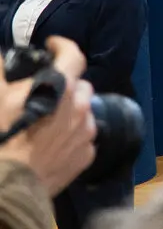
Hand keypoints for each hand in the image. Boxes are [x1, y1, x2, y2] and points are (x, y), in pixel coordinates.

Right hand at [0, 38, 95, 195]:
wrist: (11, 183)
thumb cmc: (1, 135)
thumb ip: (0, 71)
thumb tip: (0, 56)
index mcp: (61, 88)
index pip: (74, 55)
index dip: (63, 45)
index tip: (52, 45)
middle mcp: (80, 107)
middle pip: (80, 85)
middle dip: (66, 83)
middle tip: (45, 89)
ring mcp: (87, 133)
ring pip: (84, 111)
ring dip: (70, 109)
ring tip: (48, 117)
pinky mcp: (87, 155)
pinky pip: (84, 137)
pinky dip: (72, 134)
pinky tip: (52, 140)